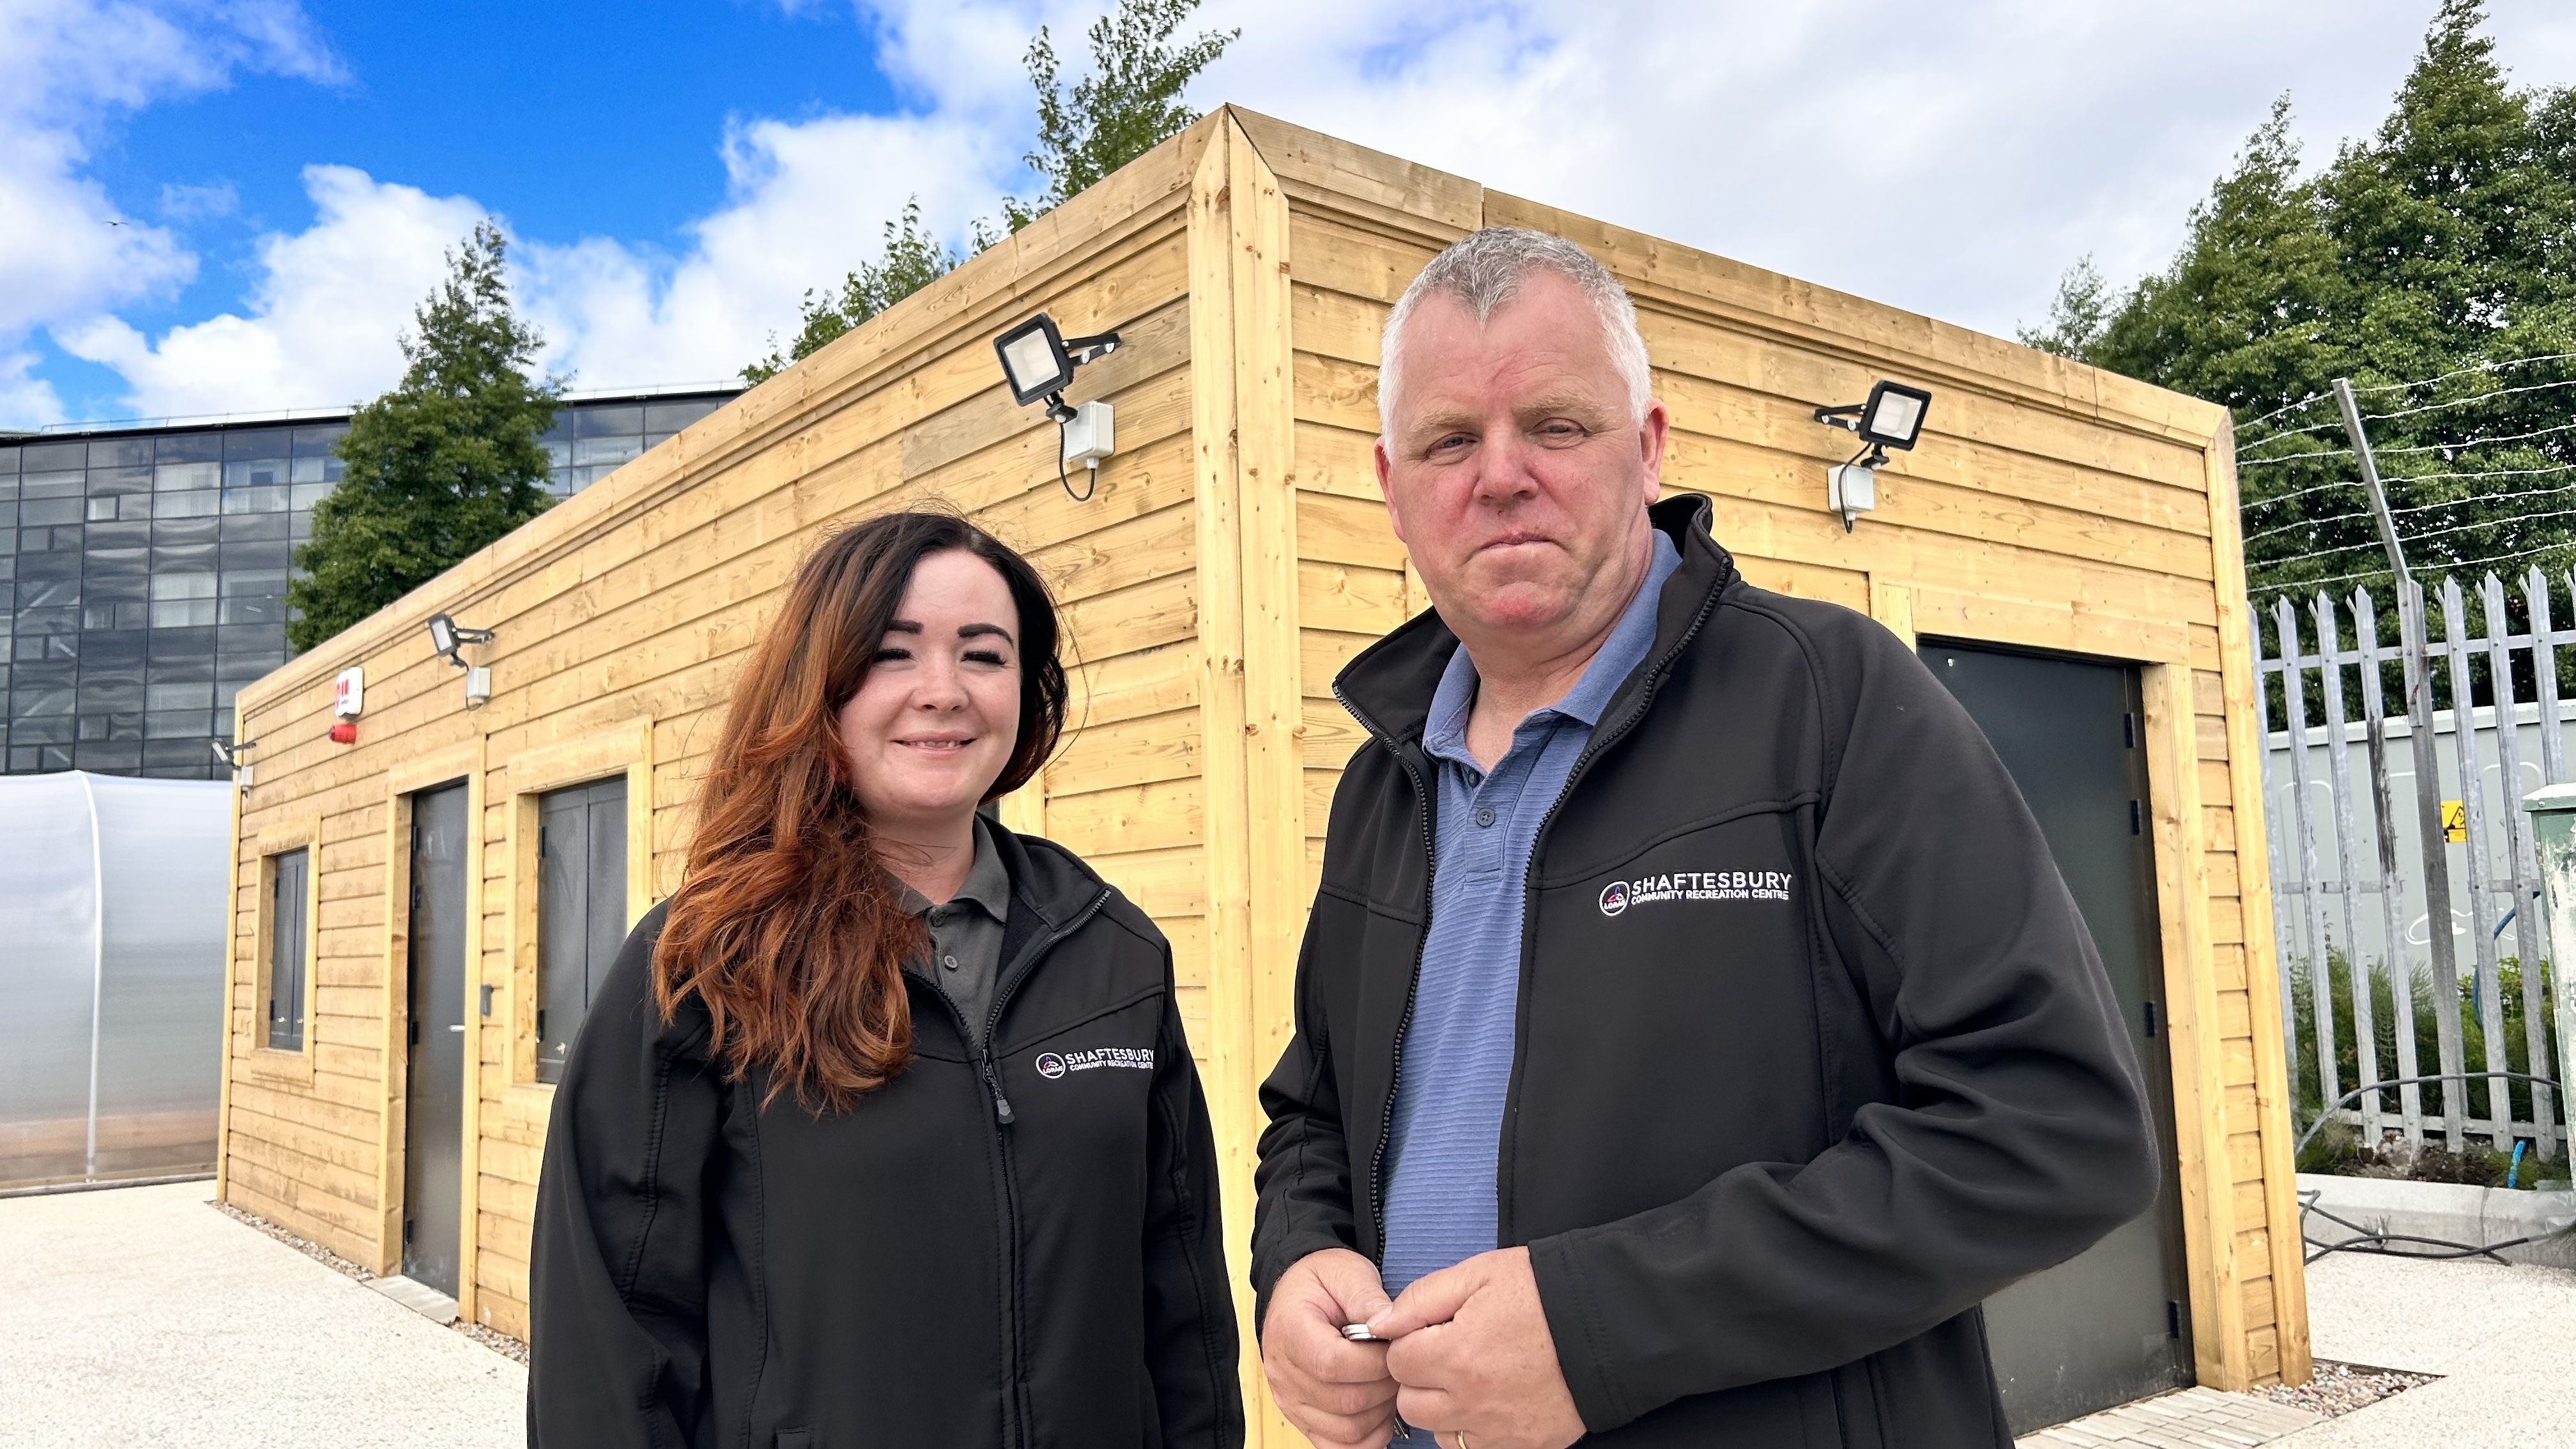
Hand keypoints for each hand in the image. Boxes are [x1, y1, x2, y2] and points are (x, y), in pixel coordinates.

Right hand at [1263, 1248, 1400, 1448]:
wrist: (1297, 1293)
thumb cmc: (1323, 1282)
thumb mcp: (1347, 1273)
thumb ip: (1368, 1298)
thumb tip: (1391, 1326)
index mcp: (1289, 1331)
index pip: (1333, 1364)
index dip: (1374, 1363)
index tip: (1393, 1347)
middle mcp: (1282, 1372)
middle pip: (1343, 1402)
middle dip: (1384, 1387)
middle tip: (1398, 1366)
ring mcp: (1289, 1400)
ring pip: (1345, 1430)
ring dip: (1379, 1413)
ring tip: (1387, 1383)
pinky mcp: (1301, 1418)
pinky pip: (1336, 1446)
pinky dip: (1366, 1438)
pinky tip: (1377, 1412)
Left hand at [1371, 1247, 1583, 1448]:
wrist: (1611, 1322)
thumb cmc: (1546, 1292)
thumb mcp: (1480, 1274)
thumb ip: (1422, 1299)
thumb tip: (1380, 1323)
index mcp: (1455, 1354)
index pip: (1397, 1361)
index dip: (1411, 1341)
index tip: (1433, 1331)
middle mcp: (1472, 1400)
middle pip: (1410, 1403)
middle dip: (1420, 1377)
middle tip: (1449, 1353)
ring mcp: (1499, 1429)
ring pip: (1438, 1431)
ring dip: (1444, 1407)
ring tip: (1474, 1376)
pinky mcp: (1525, 1445)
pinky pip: (1475, 1448)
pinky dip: (1475, 1429)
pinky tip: (1493, 1399)